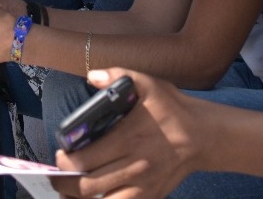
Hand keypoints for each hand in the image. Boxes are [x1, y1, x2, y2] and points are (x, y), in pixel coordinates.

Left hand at [51, 69, 203, 198]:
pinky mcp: (150, 197)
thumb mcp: (148, 84)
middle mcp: (133, 166)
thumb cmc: (172, 109)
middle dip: (65, 182)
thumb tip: (91, 76)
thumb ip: (117, 75)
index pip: (85, 160)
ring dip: (81, 197)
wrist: (203, 136)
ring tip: (71, 187)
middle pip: (87, 187)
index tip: (60, 154)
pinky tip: (95, 194)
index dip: (65, 161)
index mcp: (128, 139)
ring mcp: (142, 186)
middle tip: (59, 172)